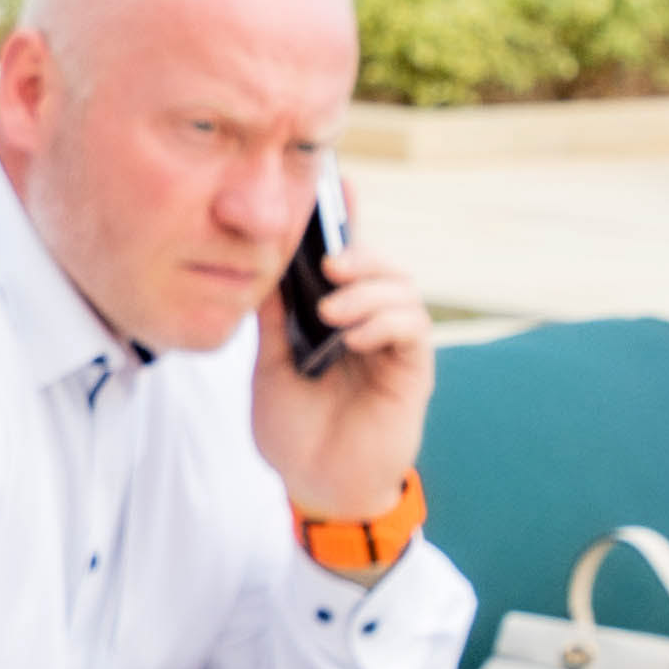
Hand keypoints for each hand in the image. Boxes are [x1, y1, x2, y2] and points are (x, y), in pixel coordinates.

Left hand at [247, 219, 435, 527]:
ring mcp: (393, 346)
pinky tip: (356, 337)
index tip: (339, 182)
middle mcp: (369, 323)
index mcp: (334, 317)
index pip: (344, 260)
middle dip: (359, 254)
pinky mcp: (412, 372)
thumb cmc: (294, 430)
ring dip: (369, 292)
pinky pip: (412, 331)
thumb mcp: (268, 366)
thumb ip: (272, 320)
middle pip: (381, 266)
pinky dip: (385, 323)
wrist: (316, 486)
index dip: (346, 220)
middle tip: (328, 265)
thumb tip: (256, 266)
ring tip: (332, 311)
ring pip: (402, 291)